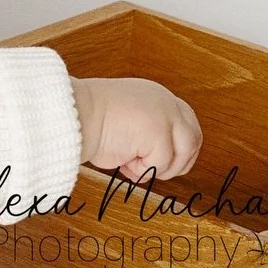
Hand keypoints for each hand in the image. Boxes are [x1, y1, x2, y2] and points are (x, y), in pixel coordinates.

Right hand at [70, 77, 202, 181]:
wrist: (73, 115)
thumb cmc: (89, 120)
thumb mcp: (127, 120)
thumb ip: (148, 132)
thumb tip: (161, 159)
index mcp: (158, 97)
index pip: (187, 122)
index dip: (181, 148)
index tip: (164, 162)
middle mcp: (166, 103)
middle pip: (194, 139)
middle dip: (178, 162)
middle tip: (153, 170)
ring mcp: (165, 116)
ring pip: (184, 154)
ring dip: (160, 168)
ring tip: (134, 165)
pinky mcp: (159, 132)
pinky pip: (161, 164)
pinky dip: (142, 171)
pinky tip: (124, 162)